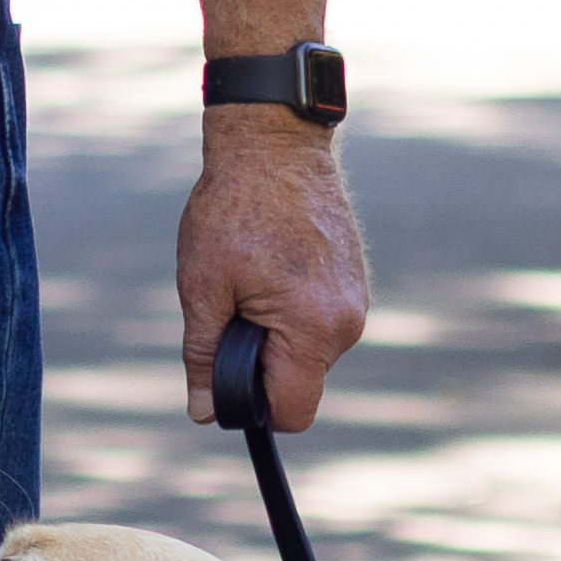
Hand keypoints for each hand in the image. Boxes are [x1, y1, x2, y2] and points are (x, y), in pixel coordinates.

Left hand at [180, 131, 370, 426]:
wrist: (273, 147)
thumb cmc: (232, 212)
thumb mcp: (203, 288)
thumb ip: (205, 355)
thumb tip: (204, 412)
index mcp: (315, 329)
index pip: (292, 411)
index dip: (251, 405)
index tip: (223, 374)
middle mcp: (348, 323)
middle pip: (299, 383)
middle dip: (259, 363)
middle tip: (229, 309)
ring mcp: (357, 301)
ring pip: (307, 353)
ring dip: (273, 335)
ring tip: (247, 281)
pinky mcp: (354, 284)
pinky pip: (318, 323)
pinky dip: (289, 313)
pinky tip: (267, 270)